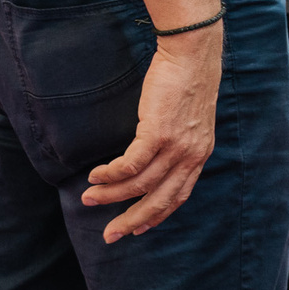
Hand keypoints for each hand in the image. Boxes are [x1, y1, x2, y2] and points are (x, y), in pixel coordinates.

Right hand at [84, 26, 222, 242]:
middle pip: (159, 200)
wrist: (192, 54)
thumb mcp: (191, 119)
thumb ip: (179, 141)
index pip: (179, 196)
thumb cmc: (187, 80)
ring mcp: (176, 146)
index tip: (139, 229)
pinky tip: (96, 175)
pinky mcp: (158, 133)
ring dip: (110, 195)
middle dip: (131, 221)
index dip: (157, 215)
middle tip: (110, 235)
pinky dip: (110, 174)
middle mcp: (190, 156)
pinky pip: (130, 165)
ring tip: (89, 198)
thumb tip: (157, 154)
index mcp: (199, 154)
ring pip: (139, 185)